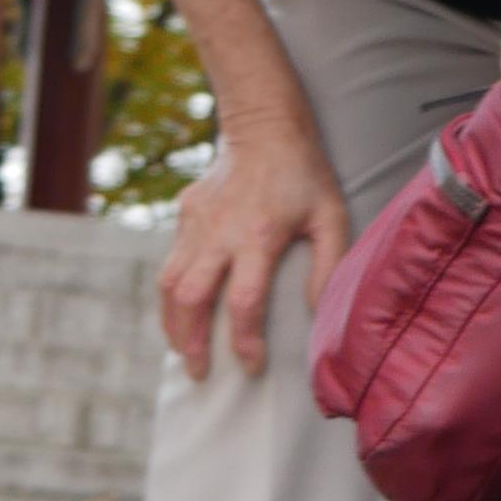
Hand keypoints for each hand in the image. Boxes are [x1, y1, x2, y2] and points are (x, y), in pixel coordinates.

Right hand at [162, 112, 349, 382]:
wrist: (264, 126)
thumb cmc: (305, 175)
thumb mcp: (332, 216)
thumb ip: (329, 266)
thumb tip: (315, 313)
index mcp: (258, 237)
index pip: (243, 302)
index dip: (245, 341)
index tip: (253, 366)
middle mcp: (219, 233)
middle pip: (191, 299)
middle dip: (192, 342)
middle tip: (200, 374)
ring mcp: (196, 224)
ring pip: (169, 285)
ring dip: (172, 325)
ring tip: (183, 353)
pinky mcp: (184, 216)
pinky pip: (169, 265)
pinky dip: (170, 298)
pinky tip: (180, 317)